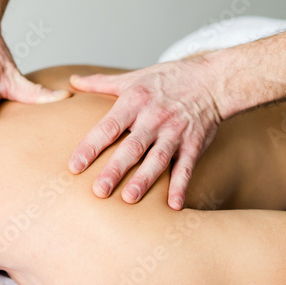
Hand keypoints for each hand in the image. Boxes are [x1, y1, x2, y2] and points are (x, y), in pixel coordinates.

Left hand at [68, 57, 222, 209]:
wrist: (212, 81)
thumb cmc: (168, 80)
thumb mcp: (133, 78)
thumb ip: (101, 82)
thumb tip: (73, 80)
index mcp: (135, 101)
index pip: (108, 126)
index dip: (91, 146)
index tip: (74, 166)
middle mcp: (154, 118)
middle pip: (132, 146)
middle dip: (115, 169)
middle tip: (99, 191)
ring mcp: (175, 132)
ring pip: (158, 159)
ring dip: (145, 180)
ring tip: (129, 199)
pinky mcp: (194, 144)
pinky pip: (186, 167)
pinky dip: (180, 186)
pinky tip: (173, 206)